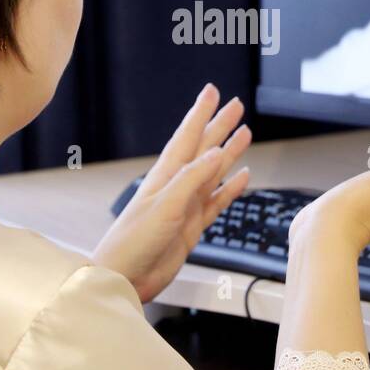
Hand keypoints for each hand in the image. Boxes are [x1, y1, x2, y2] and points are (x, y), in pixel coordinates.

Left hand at [94, 83, 250, 302]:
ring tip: (245, 135)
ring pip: (213, 172)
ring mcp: (185, 206)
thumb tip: (216, 153)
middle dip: (219, 126)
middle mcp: (176, 187)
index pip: (187, 136)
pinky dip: (230, 189)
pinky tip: (241, 178)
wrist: (124, 277)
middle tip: (236, 106)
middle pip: (203, 149)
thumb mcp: (165, 206)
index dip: (200, 113)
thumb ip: (191, 179)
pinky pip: (216, 202)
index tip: (212, 92)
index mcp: (165, 176)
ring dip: (228, 153)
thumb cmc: (132, 242)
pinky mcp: (191, 227)